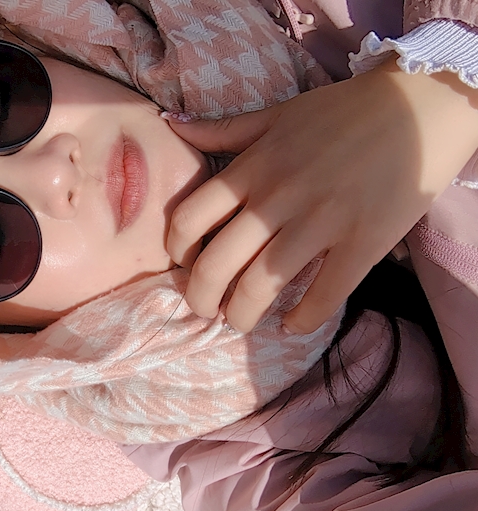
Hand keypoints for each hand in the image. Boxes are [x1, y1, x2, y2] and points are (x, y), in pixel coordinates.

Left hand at [166, 56, 477, 332]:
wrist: (421, 105)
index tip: (184, 264)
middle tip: (205, 308)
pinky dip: (302, 319)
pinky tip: (291, 324)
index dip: (177, 251)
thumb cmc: (343, 111)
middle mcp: (277, 197)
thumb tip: (170, 122)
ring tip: (239, 321)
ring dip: (241, 315)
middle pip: (216, 263)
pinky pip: (324, 295)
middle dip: (200, 297)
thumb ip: (222, 128)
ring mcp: (320, 222)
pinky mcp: (362, 242)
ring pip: (261, 286)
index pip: (189, 219)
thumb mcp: (275, 114)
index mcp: (252, 168)